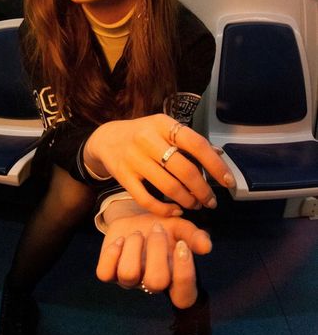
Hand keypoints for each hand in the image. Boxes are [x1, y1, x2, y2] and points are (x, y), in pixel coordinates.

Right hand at [84, 114, 234, 215]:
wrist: (106, 139)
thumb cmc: (142, 134)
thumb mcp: (163, 129)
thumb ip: (188, 142)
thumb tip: (219, 156)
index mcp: (162, 124)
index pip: (196, 144)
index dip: (215, 165)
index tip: (228, 181)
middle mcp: (147, 139)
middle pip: (184, 169)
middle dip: (203, 190)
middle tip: (210, 201)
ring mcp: (134, 159)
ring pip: (168, 186)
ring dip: (187, 200)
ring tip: (195, 205)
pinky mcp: (123, 176)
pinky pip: (147, 199)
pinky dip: (164, 209)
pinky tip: (175, 210)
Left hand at [96, 209, 210, 307]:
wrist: (135, 216)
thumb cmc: (163, 227)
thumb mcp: (180, 228)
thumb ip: (194, 237)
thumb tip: (207, 247)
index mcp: (174, 280)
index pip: (184, 297)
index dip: (184, 274)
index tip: (181, 245)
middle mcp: (151, 285)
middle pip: (155, 283)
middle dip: (157, 251)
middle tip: (157, 229)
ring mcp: (129, 281)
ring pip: (128, 275)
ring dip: (134, 248)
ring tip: (138, 234)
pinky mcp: (109, 272)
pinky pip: (104, 274)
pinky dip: (112, 254)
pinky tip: (120, 240)